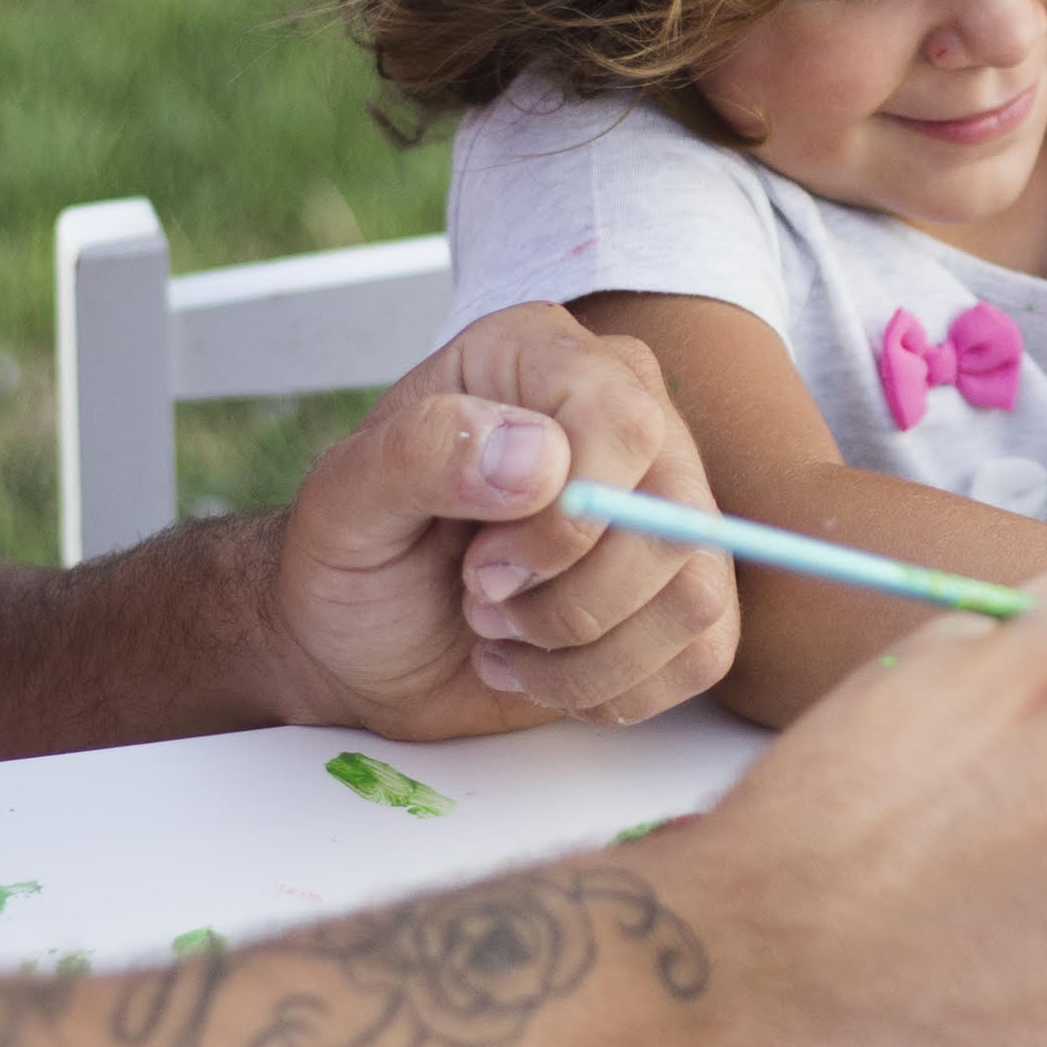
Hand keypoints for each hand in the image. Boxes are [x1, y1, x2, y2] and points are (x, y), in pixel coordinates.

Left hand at [258, 305, 740, 737]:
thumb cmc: (352, 561)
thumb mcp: (344, 503)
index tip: (484, 568)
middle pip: (675, 523)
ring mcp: (665, 505)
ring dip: (584, 654)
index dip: (565, 521)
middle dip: (568, 601)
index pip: (623, 424)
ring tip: (504, 639)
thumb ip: (422, 454)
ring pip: (696, 597)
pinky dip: (612, 689)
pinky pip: (703, 654)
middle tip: (483, 606)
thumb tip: (541, 461)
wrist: (361, 646)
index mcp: (544, 358)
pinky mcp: (682, 592)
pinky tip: (543, 670)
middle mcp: (626, 417)